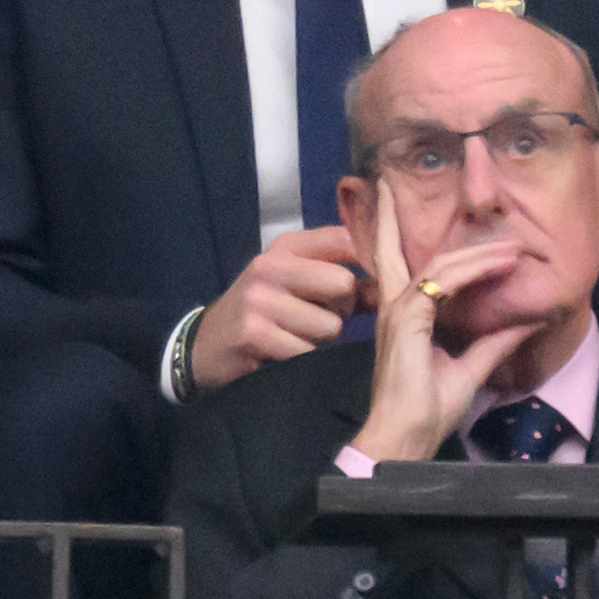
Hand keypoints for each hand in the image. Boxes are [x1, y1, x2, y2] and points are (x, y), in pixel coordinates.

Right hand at [191, 225, 364, 388]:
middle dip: (342, 310)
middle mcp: (271, 265)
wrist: (203, 348)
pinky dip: (302, 359)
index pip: (345, 239)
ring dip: (322, 341)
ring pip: (330, 325)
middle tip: (320, 320)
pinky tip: (283, 355)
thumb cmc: (264, 314)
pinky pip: (307, 351)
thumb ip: (345, 283)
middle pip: (344, 284)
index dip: (368, 262)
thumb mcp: (297, 286)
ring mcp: (260, 298)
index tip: (369, 285)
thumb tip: (395, 288)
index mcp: (286, 246)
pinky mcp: (253, 332)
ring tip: (297, 338)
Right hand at [349, 194, 537, 462]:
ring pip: (441, 264)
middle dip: (421, 225)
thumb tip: (527, 321)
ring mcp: (399, 312)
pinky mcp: (407, 320)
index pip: (399, 263)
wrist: (405, 437)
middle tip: (439, 206)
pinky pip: (445, 282)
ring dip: (480, 253)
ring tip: (514, 248)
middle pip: (406, 252)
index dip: (396, 233)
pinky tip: (500, 265)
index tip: (397, 203)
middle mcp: (396, 307)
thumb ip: (495, 342)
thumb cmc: (426, 409)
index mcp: (403, 316)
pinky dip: (475, 271)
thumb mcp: (470, 368)